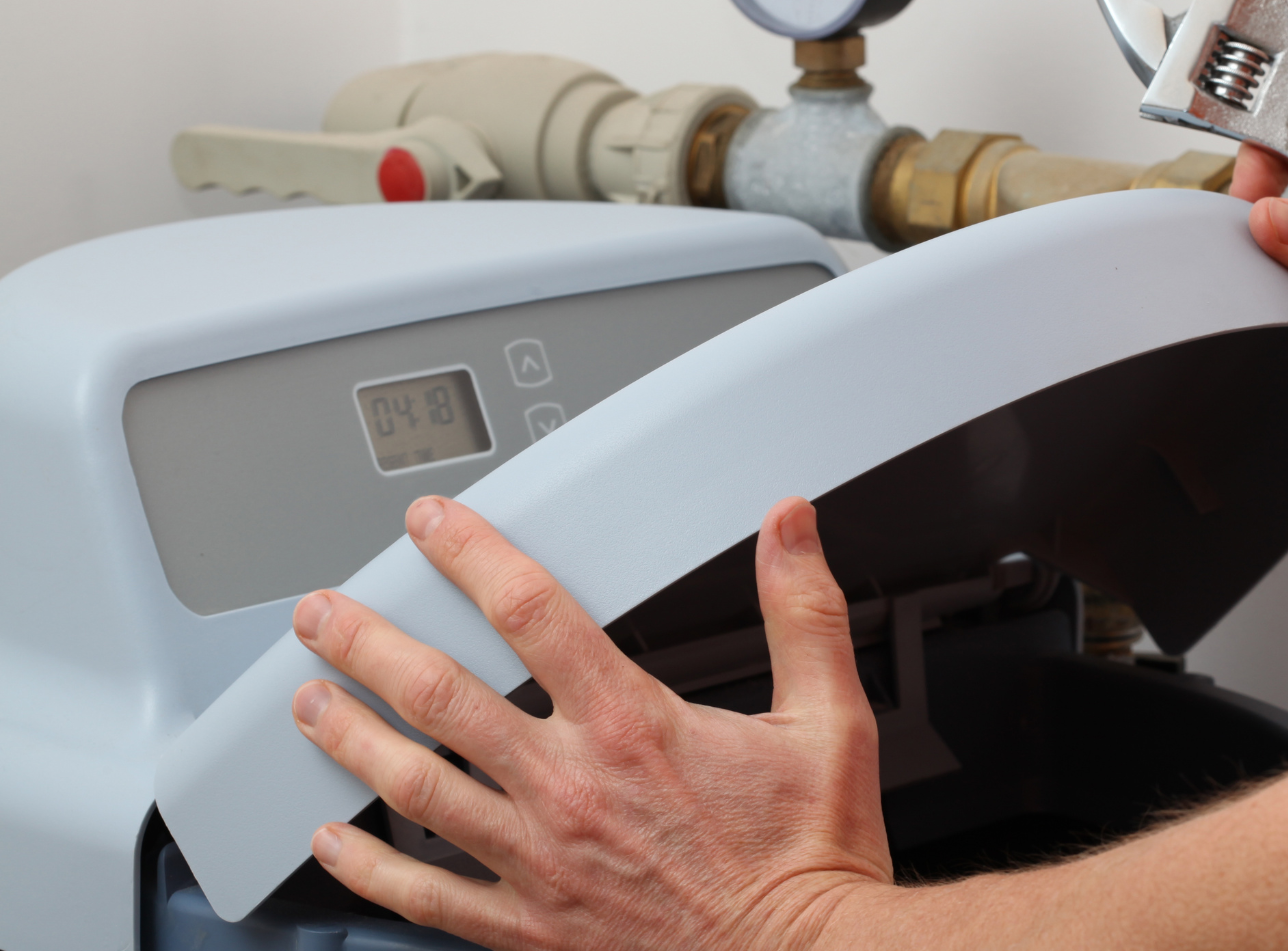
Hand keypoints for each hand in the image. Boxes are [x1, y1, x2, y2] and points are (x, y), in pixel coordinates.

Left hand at [288, 495, 886, 949]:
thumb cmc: (810, 857)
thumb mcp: (829, 719)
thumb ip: (803, 612)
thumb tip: (790, 528)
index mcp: (632, 727)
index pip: (531, 613)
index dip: (472, 556)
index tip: (432, 526)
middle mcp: (570, 787)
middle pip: (439, 696)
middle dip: (368, 644)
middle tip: (323, 614)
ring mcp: (539, 861)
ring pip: (413, 787)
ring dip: (350, 737)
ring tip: (307, 702)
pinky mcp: (531, 928)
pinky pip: (427, 897)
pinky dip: (369, 870)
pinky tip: (332, 843)